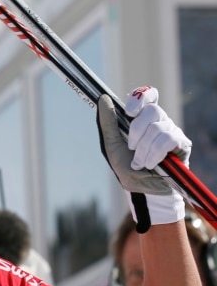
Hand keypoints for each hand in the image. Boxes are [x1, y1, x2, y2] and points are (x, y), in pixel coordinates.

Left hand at [97, 86, 189, 232]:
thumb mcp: (111, 145)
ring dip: (143, 149)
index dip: (140, 97)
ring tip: (140, 163)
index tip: (129, 111)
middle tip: (131, 148)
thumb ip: (108, 123)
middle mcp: (159, 121)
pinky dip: (154, 154)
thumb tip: (103, 98)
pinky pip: (168, 140)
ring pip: (158, 128)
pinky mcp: (182, 144)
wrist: (142, 189)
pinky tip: (151, 164)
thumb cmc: (127, 167)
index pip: (148, 95)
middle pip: (152, 110)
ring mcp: (172, 131)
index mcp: (142, 119)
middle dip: (136, 132)